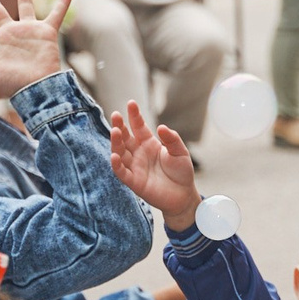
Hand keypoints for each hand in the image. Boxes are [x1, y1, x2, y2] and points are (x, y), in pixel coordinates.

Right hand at [107, 101, 200, 233]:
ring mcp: (135, 167)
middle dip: (119, 126)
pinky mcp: (134, 181)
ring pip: (120, 152)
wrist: (184, 195)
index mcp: (149, 143)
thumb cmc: (181, 172)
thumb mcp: (180, 152)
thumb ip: (172, 139)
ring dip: (116, 142)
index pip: (138, 126)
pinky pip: (122, 172)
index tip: (131, 103)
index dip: (134, 116)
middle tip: (115, 115)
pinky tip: (115, 156)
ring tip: (115, 131)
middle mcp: (138, 153)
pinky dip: (117, 165)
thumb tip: (161, 127)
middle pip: (125, 137)